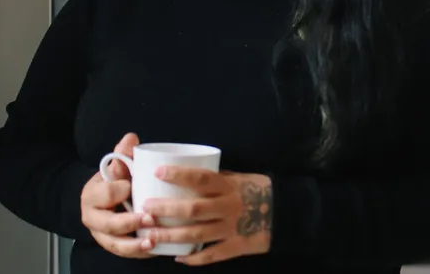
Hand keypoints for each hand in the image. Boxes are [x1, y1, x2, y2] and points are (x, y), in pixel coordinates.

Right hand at [80, 133, 155, 258]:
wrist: (100, 202)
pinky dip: (140, 253)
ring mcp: (103, 235)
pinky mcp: (115, 246)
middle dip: (129, 223)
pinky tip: (157, 249)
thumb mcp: (115, 168)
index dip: (116, 191)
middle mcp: (94, 218)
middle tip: (150, 218)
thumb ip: (122, 155)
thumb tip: (131, 138)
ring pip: (116, 245)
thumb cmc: (113, 182)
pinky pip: (126, 254)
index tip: (129, 186)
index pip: (102, 194)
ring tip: (153, 241)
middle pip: (108, 225)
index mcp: (92, 195)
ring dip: (135, 245)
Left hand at [141, 167, 272, 265]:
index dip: (179, 175)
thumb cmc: (256, 191)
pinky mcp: (236, 246)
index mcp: (229, 186)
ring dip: (170, 236)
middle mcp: (229, 206)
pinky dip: (193, 258)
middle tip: (145, 208)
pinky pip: (210, 255)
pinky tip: (177, 257)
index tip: (158, 172)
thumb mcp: (238, 178)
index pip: (201, 178)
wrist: (284, 213)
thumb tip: (183, 174)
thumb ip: (214, 179)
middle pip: (193, 209)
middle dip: (166, 210)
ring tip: (150, 236)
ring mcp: (231, 228)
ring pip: (196, 234)